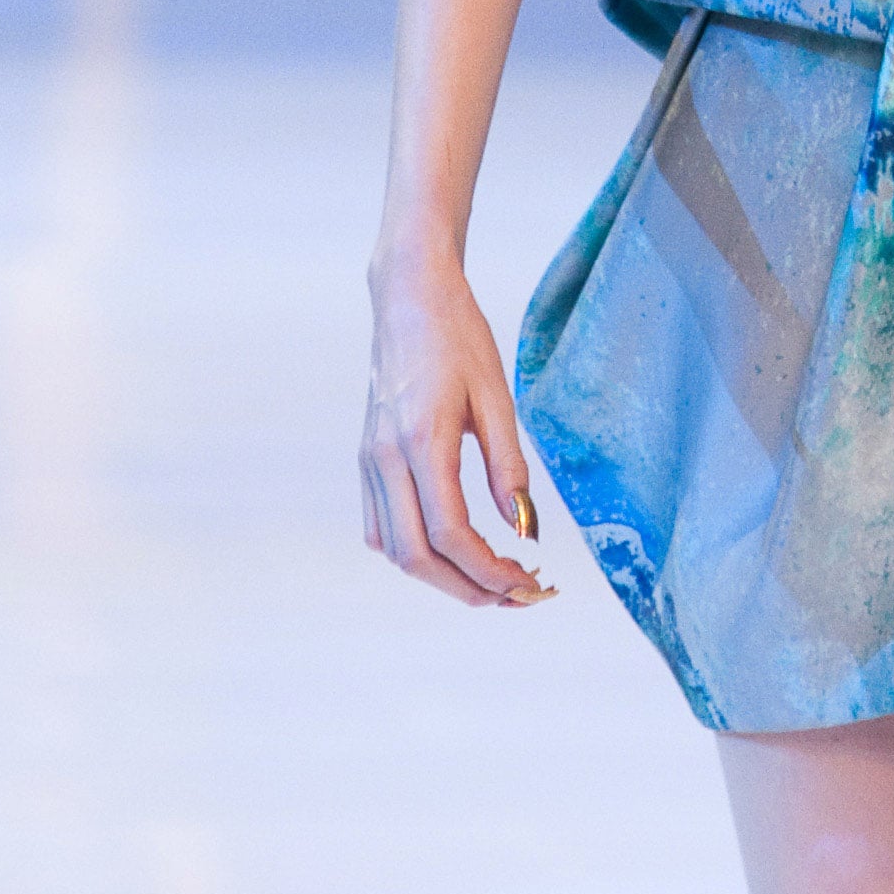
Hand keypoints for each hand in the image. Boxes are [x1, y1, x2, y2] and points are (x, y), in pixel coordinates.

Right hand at [360, 248, 553, 608]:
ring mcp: (368, 461)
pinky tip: (450, 549)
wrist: (409, 297)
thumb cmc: (459, 337)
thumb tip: (524, 529)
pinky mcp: (366, 458)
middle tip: (515, 597)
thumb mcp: (497, 396)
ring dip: (439, 577)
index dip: (488, 571)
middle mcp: (384, 459)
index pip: (450, 533)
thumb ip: (509, 465)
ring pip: (393, 549)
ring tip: (489, 580)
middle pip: (416, 557)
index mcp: (421, 441)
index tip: (527, 583)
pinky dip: (414, 551)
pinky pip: (381, 526)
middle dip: (466, 589)